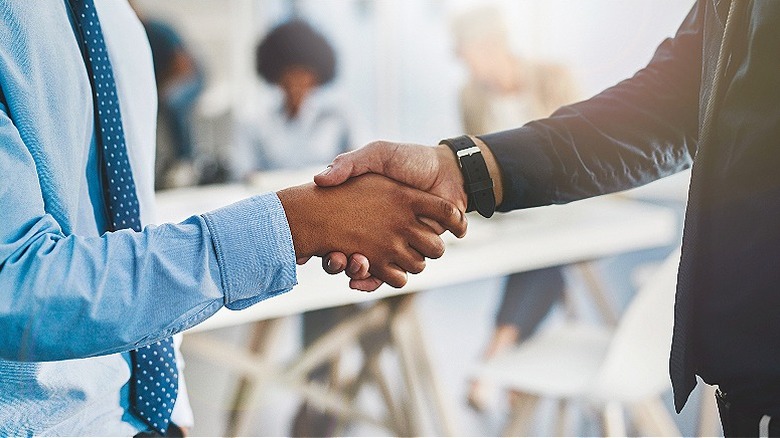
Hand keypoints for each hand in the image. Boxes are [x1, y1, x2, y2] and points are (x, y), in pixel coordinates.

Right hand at [315, 139, 503, 289]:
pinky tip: (366, 276)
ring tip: (354, 263)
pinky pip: (397, 275)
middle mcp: (379, 231)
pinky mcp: (416, 251)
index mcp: (366, 212)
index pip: (335, 235)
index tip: (317, 247)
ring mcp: (398, 243)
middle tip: (334, 259)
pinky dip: (382, 278)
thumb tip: (319, 179)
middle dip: (341, 264)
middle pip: (351, 258)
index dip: (325, 244)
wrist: (448, 171)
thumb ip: (350, 164)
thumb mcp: (376, 154)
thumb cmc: (410, 159)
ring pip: (373, 269)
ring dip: (360, 271)